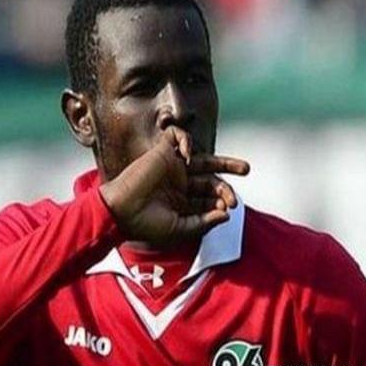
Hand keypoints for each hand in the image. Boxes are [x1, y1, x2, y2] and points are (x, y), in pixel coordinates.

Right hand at [99, 126, 249, 242]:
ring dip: (223, 162)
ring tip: (243, 169)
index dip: (222, 199)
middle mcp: (179, 184)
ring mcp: (170, 168)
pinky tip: (189, 154)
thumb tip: (226, 215)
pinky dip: (185, 139)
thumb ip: (204, 222)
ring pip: (200, 157)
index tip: (228, 206)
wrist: (120, 213)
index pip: (208, 197)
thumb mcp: (180, 229)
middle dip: (228, 180)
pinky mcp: (159, 153)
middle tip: (246, 176)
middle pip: (210, 178)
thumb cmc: (146, 225)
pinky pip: (175, 136)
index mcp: (182, 202)